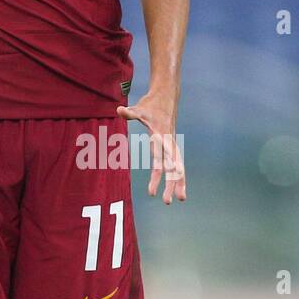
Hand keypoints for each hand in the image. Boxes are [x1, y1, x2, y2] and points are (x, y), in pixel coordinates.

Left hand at [117, 90, 185, 204]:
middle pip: (173, 167)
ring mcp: (170, 145)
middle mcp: (169, 143)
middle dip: (172, 184)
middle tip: (168, 202)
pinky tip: (173, 187)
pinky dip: (173, 175)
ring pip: (176, 167)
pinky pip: (173, 163)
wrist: (166, 97)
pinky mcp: (169, 145)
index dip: (162, 173)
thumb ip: (130, 112)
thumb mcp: (140, 108)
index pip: (164, 158)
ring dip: (177, 183)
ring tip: (179, 199)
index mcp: (162, 137)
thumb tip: (119, 110)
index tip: (159, 187)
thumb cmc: (151, 104)